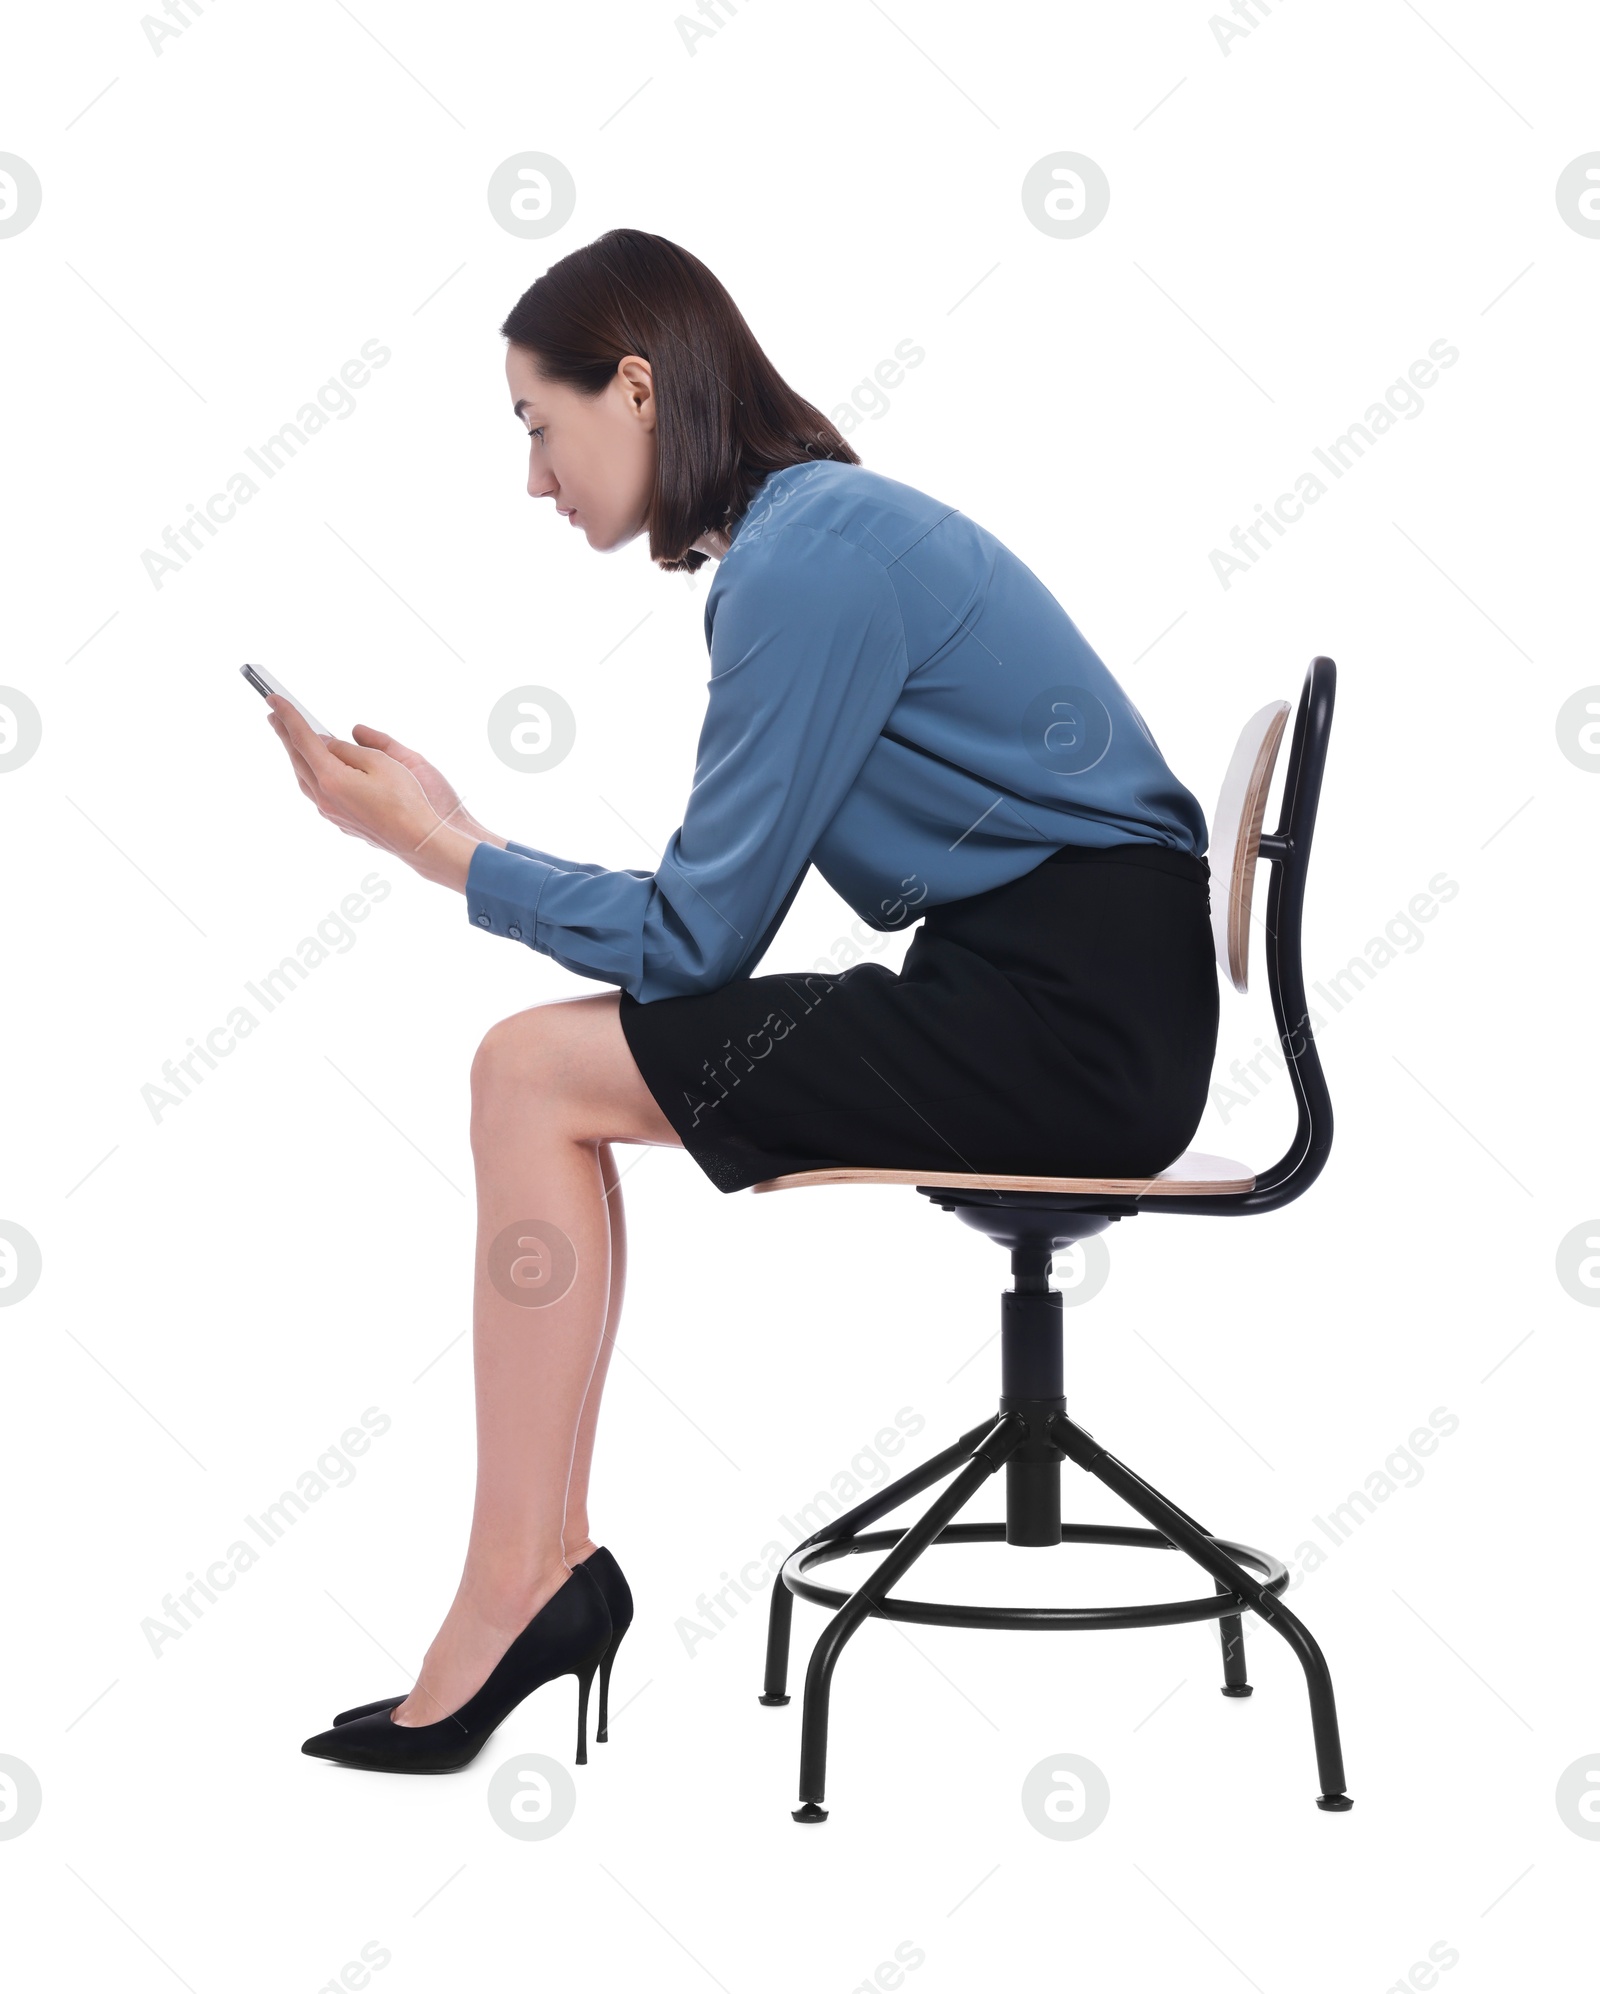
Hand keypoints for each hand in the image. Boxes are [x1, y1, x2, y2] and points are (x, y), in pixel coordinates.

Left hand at [264, 699, 486, 890]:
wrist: (420, 841)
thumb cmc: (407, 801)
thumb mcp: (381, 762)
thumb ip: (349, 749)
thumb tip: (329, 744)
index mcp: (332, 779)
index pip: (304, 739)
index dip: (288, 716)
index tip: (274, 699)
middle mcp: (324, 798)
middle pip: (298, 759)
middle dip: (285, 735)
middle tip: (274, 715)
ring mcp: (331, 813)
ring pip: (304, 778)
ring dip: (296, 756)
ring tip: (290, 740)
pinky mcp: (340, 822)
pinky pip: (315, 792)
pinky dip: (310, 773)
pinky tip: (315, 769)